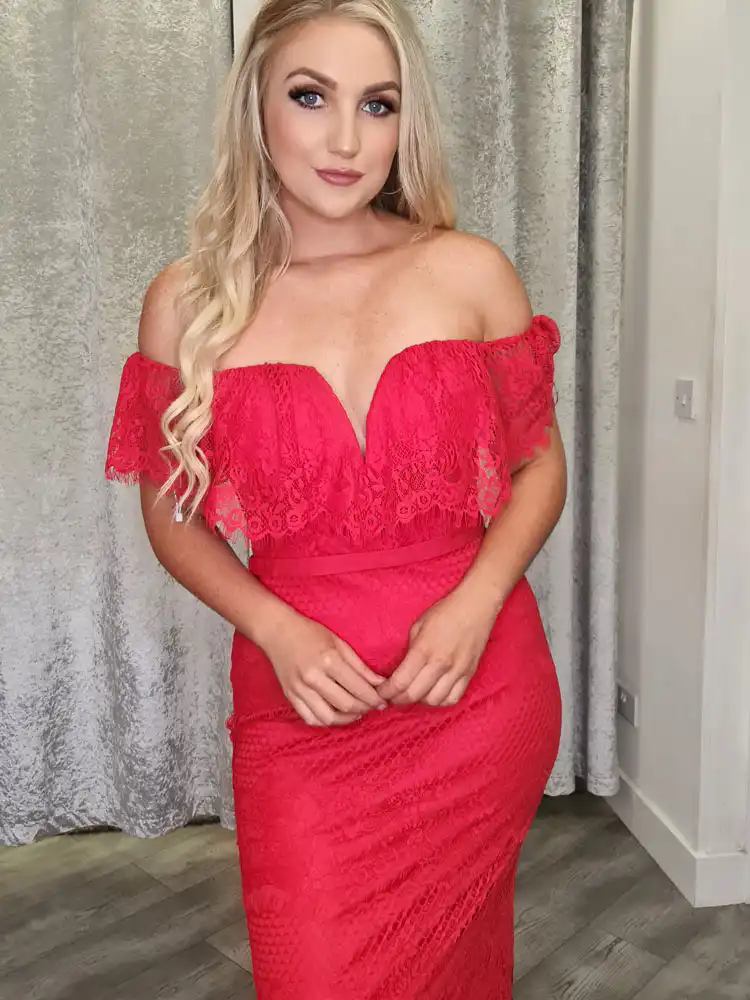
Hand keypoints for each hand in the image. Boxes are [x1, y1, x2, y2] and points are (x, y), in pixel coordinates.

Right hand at [259, 612, 386, 725]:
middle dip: (365, 708)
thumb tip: (380, 683)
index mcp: (329, 660)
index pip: (358, 688)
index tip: (383, 701)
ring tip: (357, 712)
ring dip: (347, 719)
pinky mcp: (290, 696)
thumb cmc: (310, 632)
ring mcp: (299, 689)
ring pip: (328, 717)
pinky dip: (326, 721)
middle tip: (373, 706)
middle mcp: (313, 678)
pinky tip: (337, 715)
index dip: (374, 698)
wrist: (277, 631)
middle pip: (346, 704)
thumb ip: (360, 666)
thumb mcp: (339, 642)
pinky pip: (310, 718)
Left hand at [377, 585, 498, 707]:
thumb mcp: (418, 626)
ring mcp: (457, 671)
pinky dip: (440, 701)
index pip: (400, 681)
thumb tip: (400, 670)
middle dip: (398, 699)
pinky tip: (433, 693)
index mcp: (423, 650)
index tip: (380, 692)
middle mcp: (440, 664)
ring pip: (434, 701)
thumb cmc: (444, 612)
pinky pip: (452, 698)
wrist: (475, 606)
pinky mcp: (469, 674)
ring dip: (419, 701)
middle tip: (391, 696)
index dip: (386, 692)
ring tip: (413, 693)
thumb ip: (410, 651)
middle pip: (414, 695)